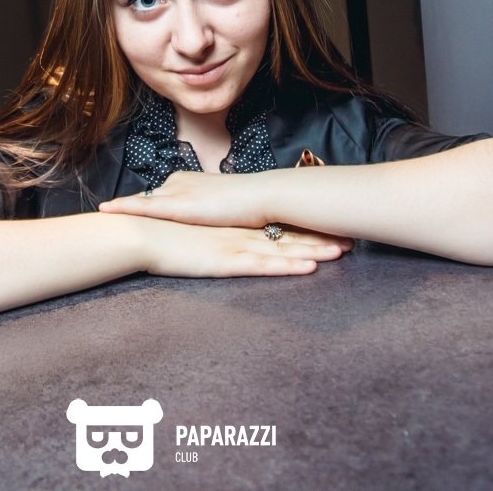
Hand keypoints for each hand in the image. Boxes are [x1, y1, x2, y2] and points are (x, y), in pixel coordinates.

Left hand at [100, 170, 272, 227]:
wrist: (262, 197)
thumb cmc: (251, 205)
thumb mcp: (225, 208)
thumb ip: (210, 214)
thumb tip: (206, 223)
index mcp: (188, 182)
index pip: (159, 195)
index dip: (142, 204)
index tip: (124, 209)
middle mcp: (177, 183)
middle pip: (145, 198)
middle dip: (125, 207)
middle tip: (103, 212)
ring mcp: (176, 192)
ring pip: (139, 201)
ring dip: (120, 208)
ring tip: (99, 215)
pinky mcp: (177, 206)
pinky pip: (143, 208)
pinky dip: (123, 209)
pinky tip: (106, 211)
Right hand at [129, 216, 348, 277]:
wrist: (140, 232)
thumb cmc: (161, 233)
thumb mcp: (193, 230)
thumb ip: (210, 230)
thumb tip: (219, 231)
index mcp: (234, 225)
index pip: (277, 224)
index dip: (305, 226)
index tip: (332, 226)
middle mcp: (240, 232)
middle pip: (288, 234)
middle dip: (321, 238)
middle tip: (353, 240)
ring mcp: (235, 245)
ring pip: (283, 248)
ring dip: (314, 251)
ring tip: (344, 252)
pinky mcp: (226, 261)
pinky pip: (264, 265)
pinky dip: (288, 265)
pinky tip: (309, 267)